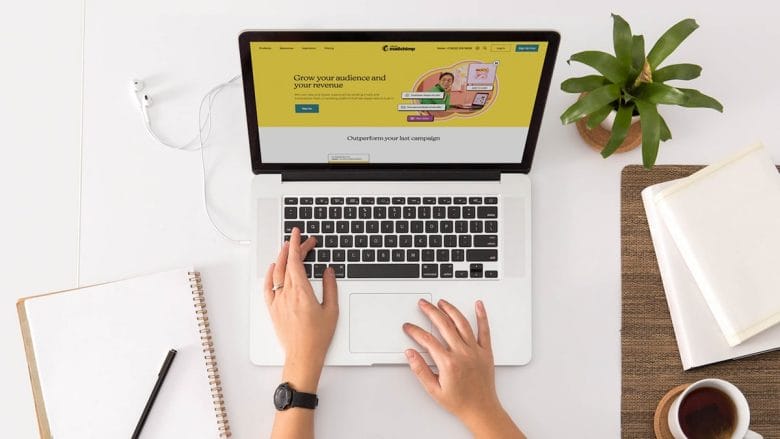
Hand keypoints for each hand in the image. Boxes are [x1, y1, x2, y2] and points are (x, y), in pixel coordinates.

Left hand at [264, 228, 338, 391]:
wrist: (302, 355)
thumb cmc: (317, 337)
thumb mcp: (332, 310)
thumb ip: (330, 287)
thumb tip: (328, 271)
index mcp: (302, 292)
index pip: (296, 261)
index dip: (297, 245)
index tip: (299, 234)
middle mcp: (287, 295)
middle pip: (287, 264)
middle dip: (294, 249)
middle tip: (303, 241)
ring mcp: (278, 301)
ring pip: (277, 273)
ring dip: (282, 258)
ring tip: (288, 248)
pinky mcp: (273, 309)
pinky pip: (268, 287)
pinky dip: (270, 274)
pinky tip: (273, 268)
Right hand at [403, 299, 524, 437]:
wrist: (481, 410)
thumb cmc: (459, 402)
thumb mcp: (434, 390)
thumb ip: (420, 370)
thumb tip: (410, 354)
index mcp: (448, 363)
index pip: (427, 340)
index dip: (415, 331)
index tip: (409, 327)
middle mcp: (462, 353)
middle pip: (444, 325)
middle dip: (431, 312)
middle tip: (423, 304)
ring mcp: (475, 351)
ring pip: (462, 323)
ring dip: (451, 310)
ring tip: (442, 302)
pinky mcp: (486, 352)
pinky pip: (484, 330)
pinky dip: (482, 316)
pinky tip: (478, 305)